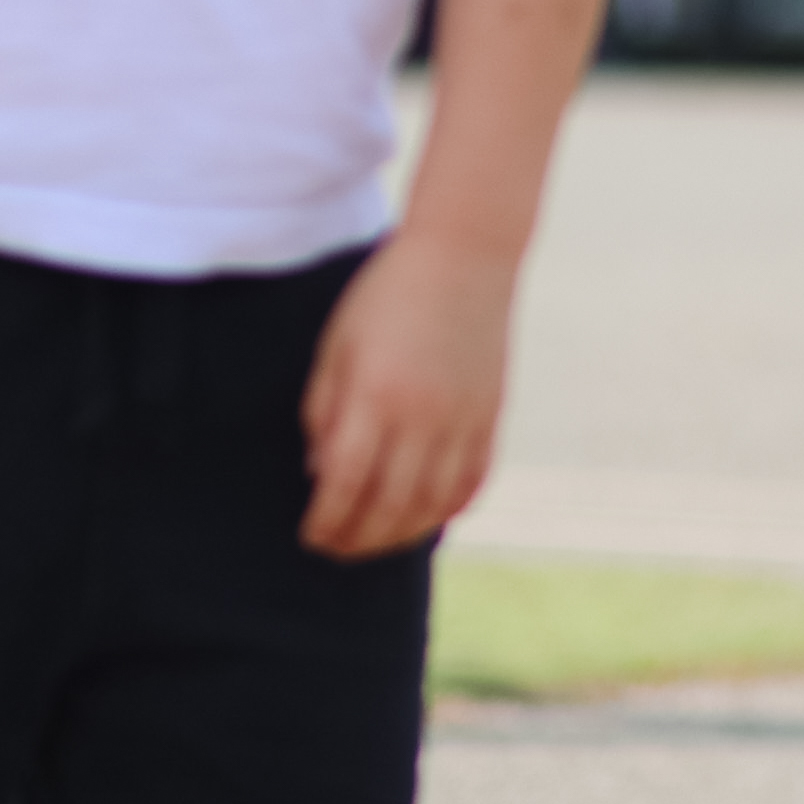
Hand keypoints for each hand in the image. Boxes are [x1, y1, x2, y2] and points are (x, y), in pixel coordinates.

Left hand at [303, 233, 517, 557]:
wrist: (465, 254)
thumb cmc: (387, 294)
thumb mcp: (337, 347)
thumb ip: (324, 412)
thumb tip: (322, 473)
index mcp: (375, 396)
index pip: (345, 484)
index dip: (327, 520)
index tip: (312, 534)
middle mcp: (423, 417)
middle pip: (389, 506)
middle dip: (358, 539)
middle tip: (336, 549)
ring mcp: (464, 420)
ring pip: (433, 504)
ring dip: (401, 535)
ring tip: (376, 541)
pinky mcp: (492, 416)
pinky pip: (472, 481)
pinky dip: (448, 509)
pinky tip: (426, 516)